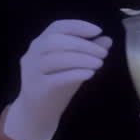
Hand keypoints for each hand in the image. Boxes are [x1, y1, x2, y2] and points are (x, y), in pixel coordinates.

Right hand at [1, 19, 111, 139]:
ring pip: (56, 58)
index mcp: (40, 44)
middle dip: (83, 44)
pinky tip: (89, 74)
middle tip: (103, 52)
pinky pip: (56, 78)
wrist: (36, 114)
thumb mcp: (73, 66)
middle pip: (55, 41)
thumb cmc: (56, 85)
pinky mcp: (37, 89)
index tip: (98, 31)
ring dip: (82, 59)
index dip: (77, 26)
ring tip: (100, 63)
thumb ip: (87, 52)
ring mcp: (32, 72)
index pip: (57, 27)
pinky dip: (75, 74)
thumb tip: (107, 40)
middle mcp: (32, 54)